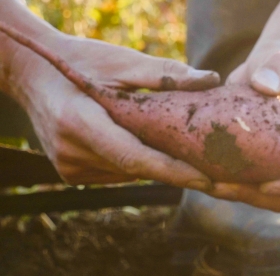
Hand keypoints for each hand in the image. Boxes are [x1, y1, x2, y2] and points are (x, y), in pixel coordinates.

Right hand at [8, 32, 219, 189]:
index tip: (208, 180)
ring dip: (156, 163)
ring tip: (184, 147)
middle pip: (138, 169)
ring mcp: (70, 168)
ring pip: (131, 174)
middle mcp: (71, 153)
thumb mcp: (121, 62)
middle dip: (176, 167)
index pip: (136, 158)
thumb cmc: (82, 61)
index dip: (173, 172)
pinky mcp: (72, 174)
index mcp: (80, 124)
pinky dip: (137, 162)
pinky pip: (118, 173)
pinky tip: (146, 144)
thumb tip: (211, 79)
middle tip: (217, 166)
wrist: (33, 73)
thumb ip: (164, 73)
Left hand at [212, 42, 279, 211]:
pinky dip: (219, 182)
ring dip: (233, 194)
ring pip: (261, 199)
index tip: (268, 183)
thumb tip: (264, 84)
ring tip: (204, 181)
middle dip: (255, 196)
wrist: (267, 71)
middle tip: (221, 185)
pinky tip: (194, 170)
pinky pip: (241, 186)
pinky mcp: (256, 170)